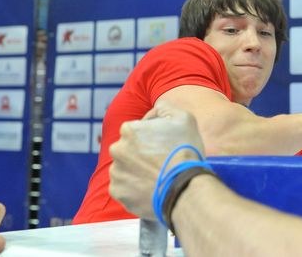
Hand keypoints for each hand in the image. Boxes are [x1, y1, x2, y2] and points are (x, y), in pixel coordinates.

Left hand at [109, 100, 205, 218]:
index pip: (136, 129)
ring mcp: (116, 172)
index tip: (164, 145)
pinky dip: (134, 188)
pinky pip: (124, 187)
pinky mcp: (118, 192)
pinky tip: (151, 187)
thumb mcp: (183, 118)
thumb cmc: (185, 151)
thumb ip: (164, 108)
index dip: (152, 136)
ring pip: (125, 168)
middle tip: (160, 161)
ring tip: (157, 176)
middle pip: (128, 149)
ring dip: (137, 170)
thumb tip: (154, 111)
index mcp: (129, 130)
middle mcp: (117, 149)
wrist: (185, 189)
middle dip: (141, 153)